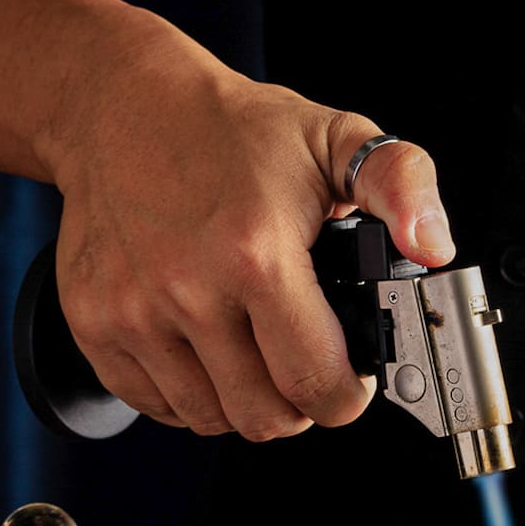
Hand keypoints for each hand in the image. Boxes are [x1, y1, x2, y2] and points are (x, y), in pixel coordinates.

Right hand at [47, 25, 453, 436]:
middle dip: (299, 404)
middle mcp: (188, 289)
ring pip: (209, 418)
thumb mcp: (335, 137)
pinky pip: (153, 405)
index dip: (346, 394)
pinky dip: (187, 394)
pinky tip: (206, 349)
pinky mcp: (92, 323)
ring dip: (243, 400)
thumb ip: (403, 184)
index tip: (348, 374)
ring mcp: (132, 312)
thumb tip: (432, 245)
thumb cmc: (230, 130)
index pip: (316, 382)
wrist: (121, 106)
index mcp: (257, 252)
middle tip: (304, 362)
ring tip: (256, 351)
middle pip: (264, 417)